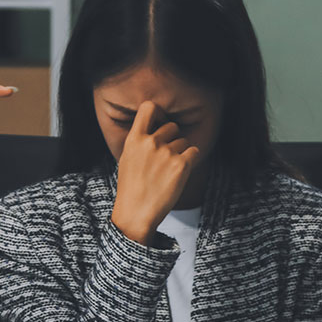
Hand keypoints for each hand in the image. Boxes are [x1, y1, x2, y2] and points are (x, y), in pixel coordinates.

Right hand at [110, 101, 200, 245]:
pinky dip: (190, 161)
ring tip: (167, 172)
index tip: (160, 121)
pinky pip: (194, 152)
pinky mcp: (181, 165)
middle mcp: (150, 143)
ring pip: (183, 142)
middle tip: (164, 159)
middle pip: (172, 126)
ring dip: (180, 154)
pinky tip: (179, 173)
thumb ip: (140, 141)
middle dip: (172, 139)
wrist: (136, 213)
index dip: (158, 112)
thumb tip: (156, 128)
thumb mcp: (127, 158)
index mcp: (135, 139)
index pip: (149, 108)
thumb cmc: (131, 187)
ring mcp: (166, 153)